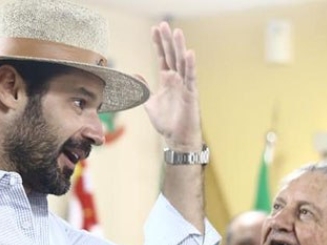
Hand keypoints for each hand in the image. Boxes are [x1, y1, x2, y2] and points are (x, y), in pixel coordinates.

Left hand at [143, 22, 202, 151]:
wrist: (176, 138)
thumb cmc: (166, 122)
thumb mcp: (150, 103)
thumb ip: (143, 88)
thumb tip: (135, 75)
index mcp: (167, 80)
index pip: (162, 57)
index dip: (158, 44)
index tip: (154, 29)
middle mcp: (177, 79)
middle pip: (171, 55)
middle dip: (167, 40)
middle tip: (163, 24)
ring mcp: (185, 85)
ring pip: (181, 62)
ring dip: (179, 47)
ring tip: (176, 33)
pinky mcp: (191, 94)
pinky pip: (191, 77)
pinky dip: (190, 66)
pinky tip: (189, 53)